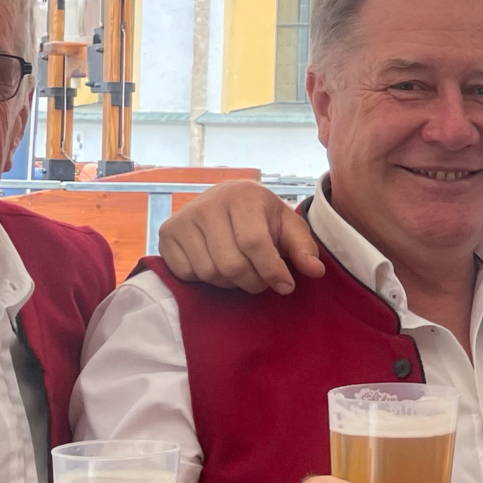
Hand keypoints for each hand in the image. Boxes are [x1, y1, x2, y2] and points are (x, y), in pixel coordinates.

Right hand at [157, 180, 324, 294]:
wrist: (224, 202)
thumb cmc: (261, 216)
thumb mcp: (287, 225)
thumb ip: (303, 247)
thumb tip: (315, 271)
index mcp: (242, 196)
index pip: (254, 243)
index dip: (272, 270)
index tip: (286, 286)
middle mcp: (208, 204)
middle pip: (231, 264)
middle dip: (253, 281)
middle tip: (262, 280)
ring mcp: (183, 218)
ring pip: (209, 272)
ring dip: (230, 283)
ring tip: (241, 271)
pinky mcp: (167, 234)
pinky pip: (187, 273)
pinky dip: (204, 279)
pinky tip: (216, 264)